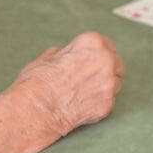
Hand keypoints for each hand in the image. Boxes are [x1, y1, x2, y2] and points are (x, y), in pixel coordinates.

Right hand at [9, 32, 123, 141]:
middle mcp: (105, 60)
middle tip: (89, 79)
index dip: (98, 54)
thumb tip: (57, 53)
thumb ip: (59, 54)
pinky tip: (83, 105)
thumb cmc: (37, 82)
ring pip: (115, 83)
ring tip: (83, 93)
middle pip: (116, 63)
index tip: (92, 61)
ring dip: (104, 87)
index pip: (106, 44)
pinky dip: (99, 103)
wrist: (37, 109)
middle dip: (105, 70)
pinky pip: (109, 101)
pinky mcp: (108, 104)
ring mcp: (109, 83)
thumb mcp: (46, 59)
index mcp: (92, 43)